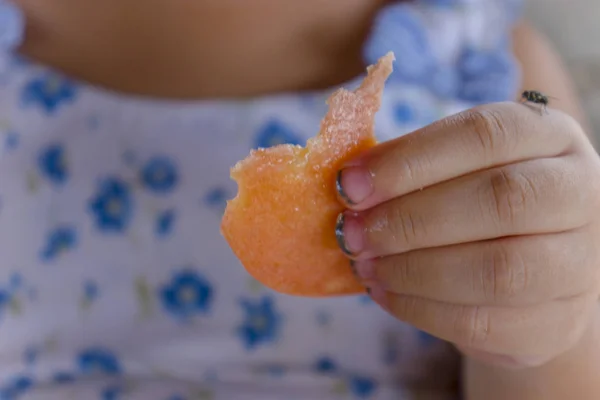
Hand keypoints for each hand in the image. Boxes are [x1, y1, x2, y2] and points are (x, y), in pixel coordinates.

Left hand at [335, 102, 599, 367]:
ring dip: (412, 269)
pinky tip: (385, 294)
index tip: (348, 184)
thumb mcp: (457, 170)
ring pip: (497, 269)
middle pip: (499, 200)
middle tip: (353, 232)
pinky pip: (484, 323)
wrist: (534, 272)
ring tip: (364, 266)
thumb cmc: (481, 207)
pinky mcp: (557, 322)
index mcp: (548, 136)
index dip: (409, 160)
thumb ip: (411, 170)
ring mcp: (579, 262)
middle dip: (408, 219)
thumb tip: (346, 182)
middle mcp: (578, 192)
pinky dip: (421, 310)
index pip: (484, 134)